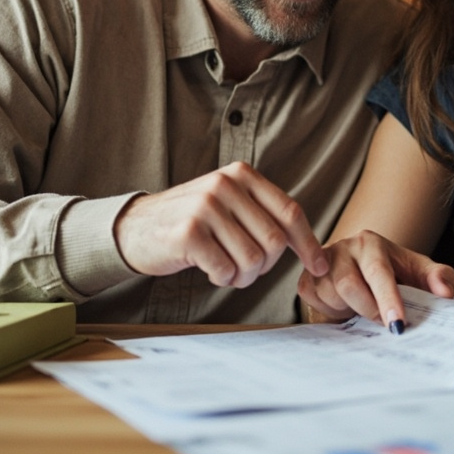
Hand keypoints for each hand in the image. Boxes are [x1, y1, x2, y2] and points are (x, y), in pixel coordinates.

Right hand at [113, 162, 327, 287]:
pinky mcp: (188, 232)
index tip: (318, 267)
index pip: (290, 212)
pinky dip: (222, 279)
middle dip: (266, 267)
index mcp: (242, 174)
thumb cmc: (191, 222)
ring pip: (252, 260)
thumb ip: (263, 213)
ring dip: (243, 276)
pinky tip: (210, 270)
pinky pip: (225, 270)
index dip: (308, 243)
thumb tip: (309, 245)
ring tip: (226, 270)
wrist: (135, 228)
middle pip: (273, 241)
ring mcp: (205, 206)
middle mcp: (225, 185)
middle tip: (246, 270)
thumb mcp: (228, 203)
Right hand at [298, 230, 453, 328]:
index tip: (397, 325)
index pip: (378, 272)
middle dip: (368, 309)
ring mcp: (321, 262)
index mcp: (371, 242)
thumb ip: (438, 278)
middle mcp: (343, 247)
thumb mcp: (420, 273)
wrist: (363, 272)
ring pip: (330, 295)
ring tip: (362, 306)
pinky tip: (344, 306)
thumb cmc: (395, 273)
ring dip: (349, 310)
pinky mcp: (306, 278)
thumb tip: (445, 292)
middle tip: (382, 322)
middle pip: (348, 285)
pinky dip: (330, 311)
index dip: (388, 300)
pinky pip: (313, 301)